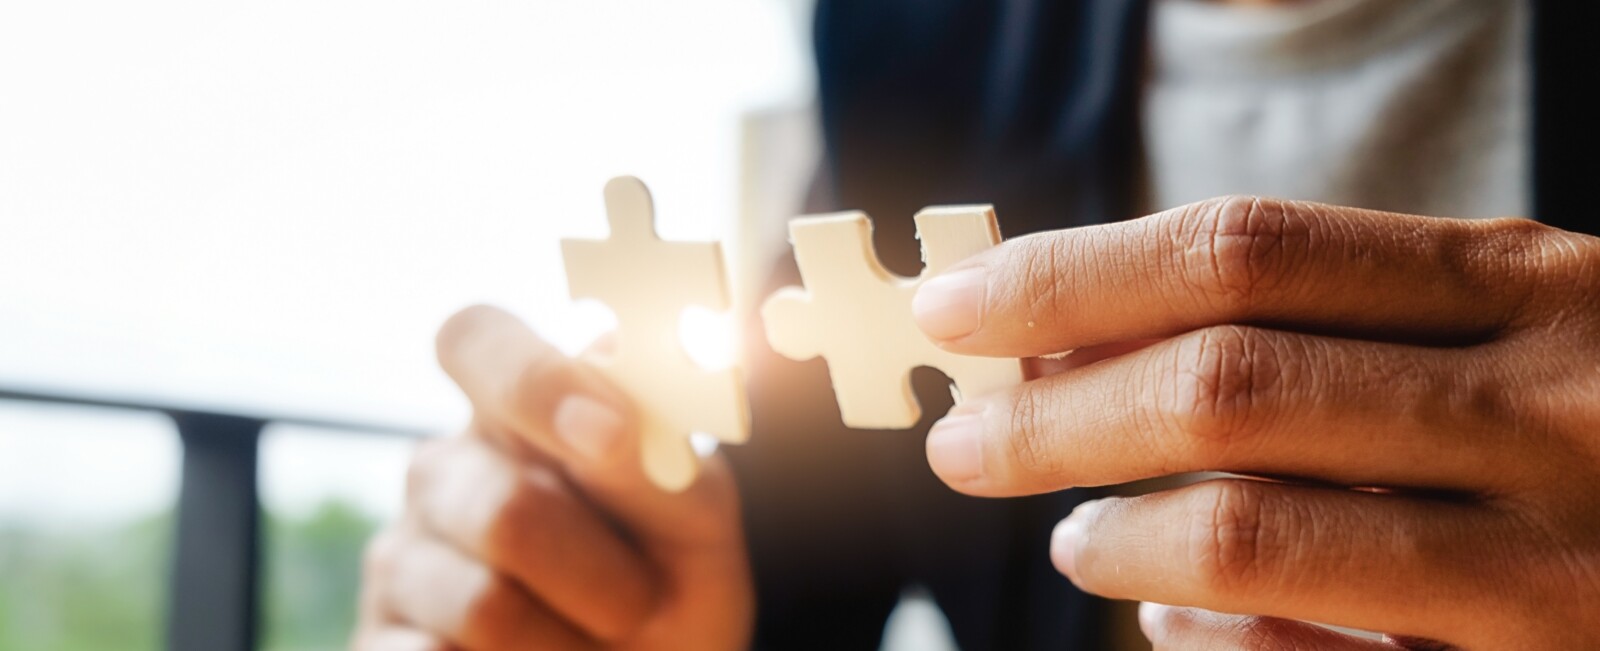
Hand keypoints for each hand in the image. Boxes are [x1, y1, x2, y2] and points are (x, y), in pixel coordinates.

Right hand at [352, 306, 753, 650]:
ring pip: (485, 607)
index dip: (534, 381)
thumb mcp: (695, 519)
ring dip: (569, 646)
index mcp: (518, 411)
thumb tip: (610, 399)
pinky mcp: (376, 644)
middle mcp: (445, 471)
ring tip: (589, 643)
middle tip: (640, 602)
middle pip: (506, 508)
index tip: (611, 432)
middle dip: (601, 573)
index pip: (475, 339)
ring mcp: (399, 559)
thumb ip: (656, 456)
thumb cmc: (669, 586)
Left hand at [912, 197, 1599, 648]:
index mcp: (1531, 287)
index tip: (957, 305)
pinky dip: (1215, 641)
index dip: (1072, 276)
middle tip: (967, 441)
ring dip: (1118, 538)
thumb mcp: (1507, 323)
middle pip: (1226, 383)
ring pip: (1255, 535)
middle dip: (1056, 415)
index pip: (1246, 250)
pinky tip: (1177, 621)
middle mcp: (1553, 407)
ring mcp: (1560, 563)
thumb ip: (1328, 321)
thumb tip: (1081, 348)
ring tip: (1073, 538)